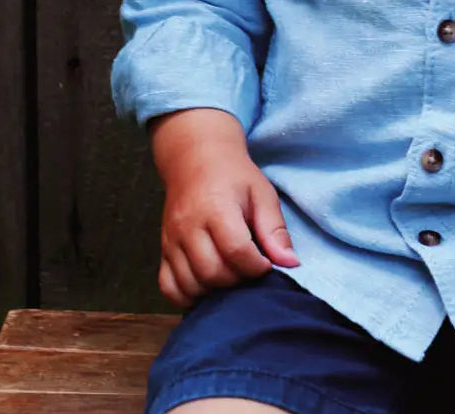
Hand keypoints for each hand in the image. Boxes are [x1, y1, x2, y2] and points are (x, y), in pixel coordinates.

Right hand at [150, 108, 298, 307]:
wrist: (195, 158)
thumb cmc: (234, 176)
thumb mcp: (261, 193)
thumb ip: (275, 229)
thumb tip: (291, 263)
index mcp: (217, 208)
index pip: (236, 251)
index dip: (256, 267)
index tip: (266, 264)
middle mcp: (189, 227)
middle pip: (212, 272)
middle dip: (237, 281)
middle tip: (249, 271)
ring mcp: (171, 240)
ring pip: (190, 284)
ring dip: (214, 291)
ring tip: (231, 277)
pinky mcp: (163, 249)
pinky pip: (168, 287)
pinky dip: (186, 297)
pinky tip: (207, 288)